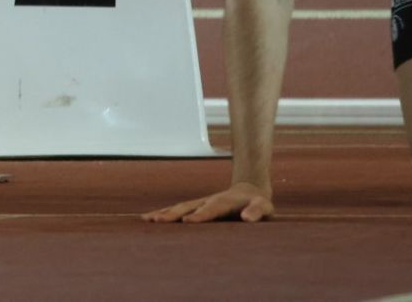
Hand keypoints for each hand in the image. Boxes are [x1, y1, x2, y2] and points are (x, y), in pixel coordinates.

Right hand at [143, 183, 273, 223]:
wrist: (249, 190)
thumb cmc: (257, 202)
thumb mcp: (264, 207)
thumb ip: (257, 211)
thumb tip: (246, 219)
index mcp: (223, 202)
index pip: (210, 210)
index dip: (199, 216)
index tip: (186, 222)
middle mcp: (207, 201)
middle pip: (187, 207)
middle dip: (172, 214)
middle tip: (157, 221)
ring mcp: (200, 202)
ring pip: (179, 207)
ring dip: (164, 213)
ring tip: (147, 219)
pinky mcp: (195, 206)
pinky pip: (178, 209)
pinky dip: (164, 213)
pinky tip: (151, 218)